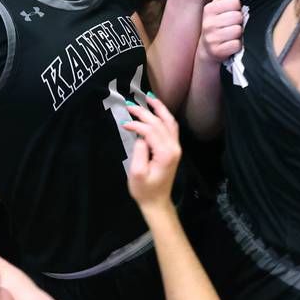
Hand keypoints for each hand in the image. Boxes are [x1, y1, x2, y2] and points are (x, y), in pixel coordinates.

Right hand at [124, 93, 181, 212]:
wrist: (157, 202)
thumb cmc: (145, 190)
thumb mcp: (137, 173)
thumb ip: (139, 152)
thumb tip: (140, 136)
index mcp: (165, 153)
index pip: (151, 130)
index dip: (137, 123)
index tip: (124, 122)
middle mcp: (174, 147)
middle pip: (160, 122)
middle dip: (145, 112)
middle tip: (129, 104)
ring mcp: (175, 147)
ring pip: (169, 122)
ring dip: (159, 109)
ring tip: (148, 97)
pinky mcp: (173, 148)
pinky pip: (171, 127)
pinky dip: (164, 116)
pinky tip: (156, 110)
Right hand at [200, 0, 242, 61]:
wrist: (207, 50)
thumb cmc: (215, 27)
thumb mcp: (216, 10)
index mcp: (209, 9)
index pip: (234, 1)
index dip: (237, 7)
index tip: (232, 12)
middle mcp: (208, 23)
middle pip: (238, 16)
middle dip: (239, 21)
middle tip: (232, 25)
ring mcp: (211, 38)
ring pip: (238, 30)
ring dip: (238, 34)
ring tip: (231, 35)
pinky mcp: (216, 51)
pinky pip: (236, 45)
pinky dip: (236, 46)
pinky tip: (230, 44)